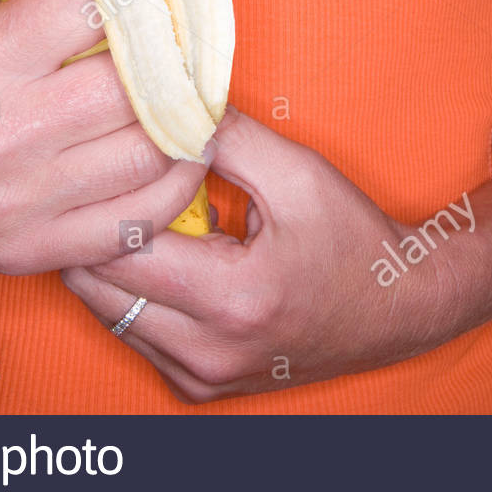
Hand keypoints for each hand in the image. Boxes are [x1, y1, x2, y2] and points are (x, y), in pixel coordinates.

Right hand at [0, 0, 208, 274]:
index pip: (90, 8)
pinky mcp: (35, 250)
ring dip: (186, 124)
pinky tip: (178, 159)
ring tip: (191, 102)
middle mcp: (2, 135)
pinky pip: (139, 221)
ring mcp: (22, 202)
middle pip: (134, 87)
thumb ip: (29, 9)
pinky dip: (174, 187)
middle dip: (170, 61)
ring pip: (150, 155)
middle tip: (188, 48)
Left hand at [60, 106, 460, 402]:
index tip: (114, 161)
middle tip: (108, 187)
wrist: (397, 307)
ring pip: (105, 314)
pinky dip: (131, 296)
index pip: (121, 247)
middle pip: (97, 288)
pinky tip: (158, 260)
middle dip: (94, 231)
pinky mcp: (197, 387)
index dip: (109, 195)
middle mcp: (207, 352)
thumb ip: (225, 136)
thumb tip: (162, 104)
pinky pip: (131, 335)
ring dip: (108, 266)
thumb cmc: (352, 238)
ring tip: (134, 220)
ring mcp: (200, 378)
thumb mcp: (297, 173)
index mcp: (233, 299)